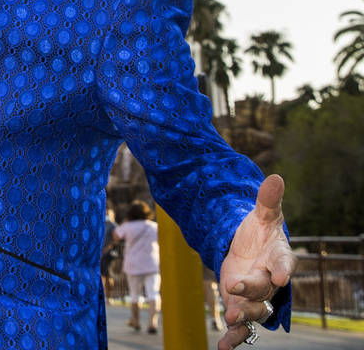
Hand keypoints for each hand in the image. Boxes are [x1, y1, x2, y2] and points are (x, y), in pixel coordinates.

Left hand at [217, 174, 295, 349]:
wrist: (250, 249)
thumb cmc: (259, 232)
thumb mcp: (261, 215)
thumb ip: (267, 200)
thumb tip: (276, 176)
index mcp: (279, 256)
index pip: (285, 261)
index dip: (283, 268)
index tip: (280, 273)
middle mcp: (270, 279)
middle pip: (265, 288)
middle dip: (251, 290)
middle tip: (235, 288)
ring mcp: (256, 295)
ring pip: (255, 310)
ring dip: (244, 316)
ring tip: (229, 318)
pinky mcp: (241, 304)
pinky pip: (242, 326)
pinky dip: (235, 338)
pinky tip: (223, 347)